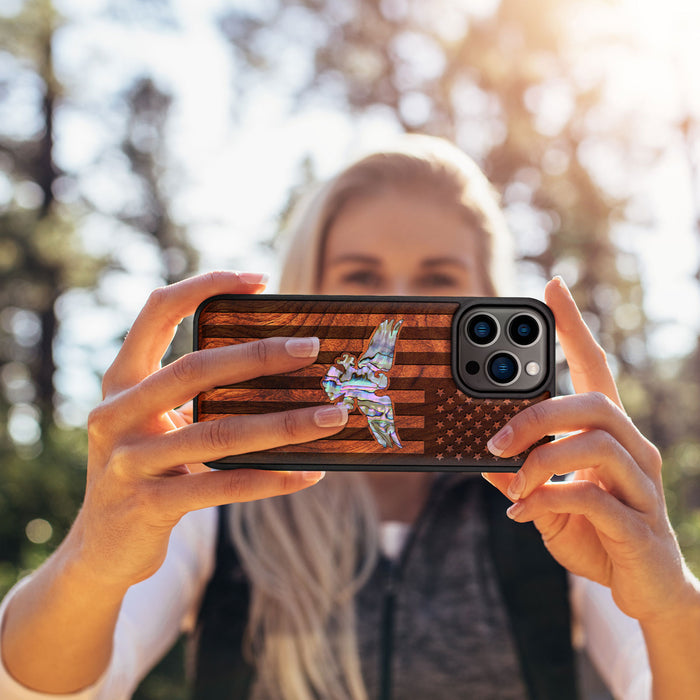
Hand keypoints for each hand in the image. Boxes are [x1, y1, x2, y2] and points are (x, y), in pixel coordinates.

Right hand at [72, 271, 347, 589]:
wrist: (101, 547)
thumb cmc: (147, 469)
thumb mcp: (157, 424)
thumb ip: (197, 396)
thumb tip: (282, 368)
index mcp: (122, 381)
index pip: (157, 312)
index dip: (204, 286)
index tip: (259, 279)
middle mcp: (116, 414)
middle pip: (194, 369)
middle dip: (258, 356)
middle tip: (311, 349)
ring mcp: (128, 461)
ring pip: (217, 433)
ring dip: (284, 424)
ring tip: (332, 416)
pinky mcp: (148, 505)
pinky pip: (222, 487)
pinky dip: (271, 479)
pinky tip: (310, 473)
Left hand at [483, 276, 693, 623]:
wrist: (644, 589)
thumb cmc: (596, 533)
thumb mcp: (548, 500)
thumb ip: (522, 477)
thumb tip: (484, 461)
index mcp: (609, 435)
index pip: (595, 368)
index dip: (574, 327)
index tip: (552, 288)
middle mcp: (633, 450)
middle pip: (593, 403)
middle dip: (537, 415)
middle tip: (494, 440)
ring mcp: (641, 486)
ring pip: (596, 443)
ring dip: (541, 460)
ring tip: (512, 482)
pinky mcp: (639, 525)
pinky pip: (593, 497)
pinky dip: (550, 499)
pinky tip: (526, 512)